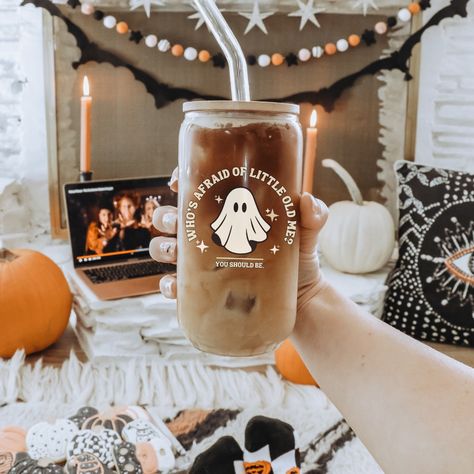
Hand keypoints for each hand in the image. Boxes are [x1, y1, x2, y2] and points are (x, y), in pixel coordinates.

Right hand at [149, 167, 327, 313]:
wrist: (300, 300)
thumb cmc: (298, 259)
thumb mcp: (304, 233)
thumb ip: (312, 216)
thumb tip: (307, 201)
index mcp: (227, 213)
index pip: (195, 189)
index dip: (180, 179)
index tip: (178, 181)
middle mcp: (208, 234)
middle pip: (172, 218)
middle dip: (166, 217)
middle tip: (178, 221)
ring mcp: (202, 262)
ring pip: (166, 249)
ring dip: (162, 248)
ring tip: (175, 252)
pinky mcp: (202, 289)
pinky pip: (176, 286)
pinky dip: (169, 285)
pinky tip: (175, 286)